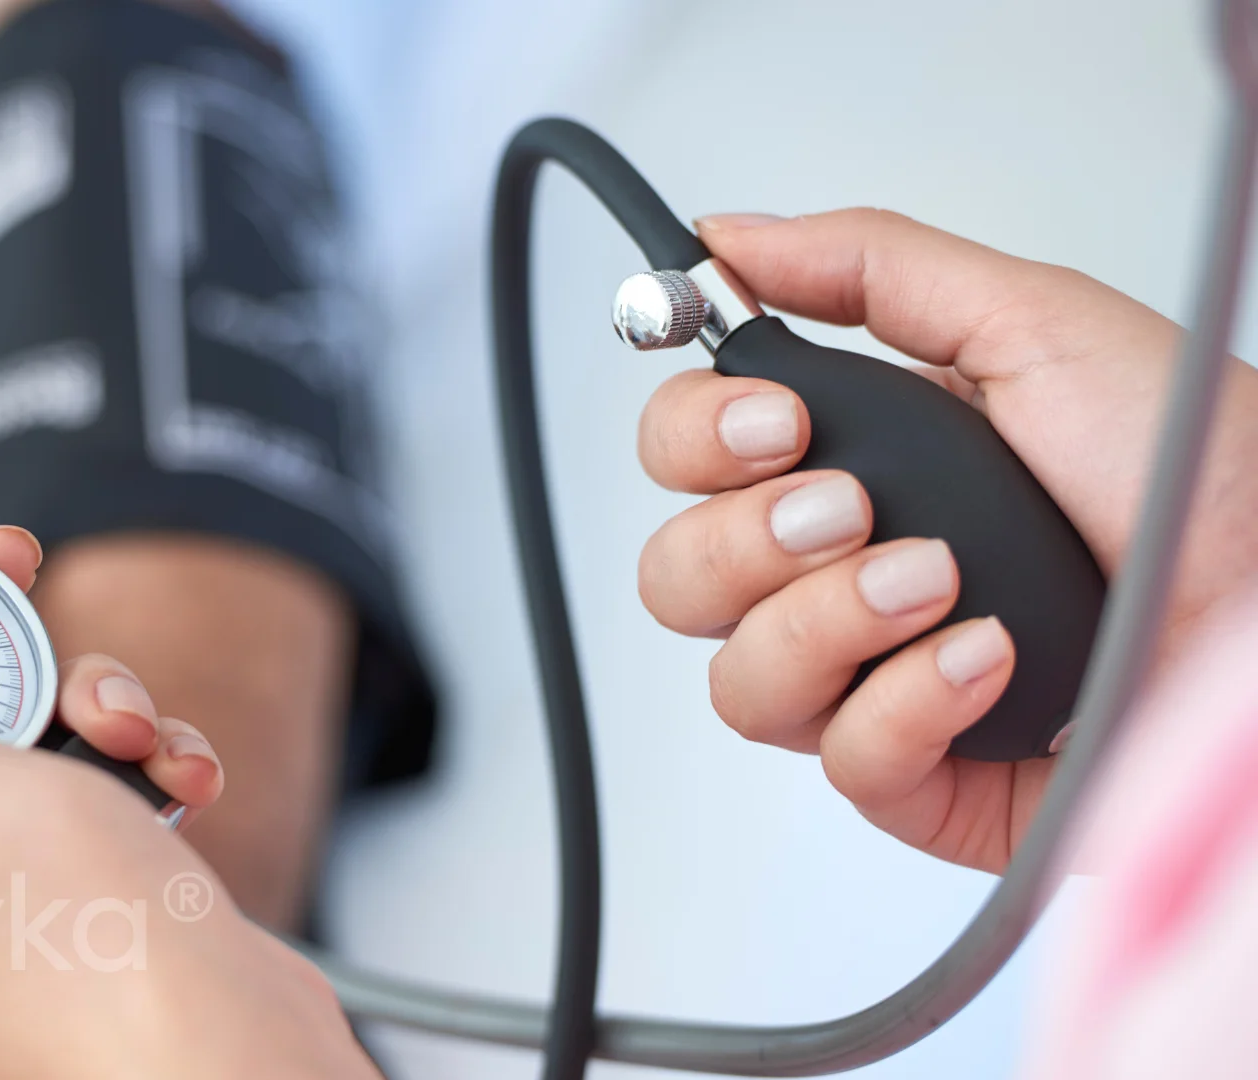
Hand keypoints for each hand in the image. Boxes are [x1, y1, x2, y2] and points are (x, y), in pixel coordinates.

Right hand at [637, 210, 1257, 871]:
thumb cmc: (1195, 465)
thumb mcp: (1031, 323)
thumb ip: (868, 268)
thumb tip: (723, 240)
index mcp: (853, 457)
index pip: (681, 457)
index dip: (696, 439)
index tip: (780, 421)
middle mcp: (841, 573)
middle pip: (676, 577)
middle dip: (746, 538)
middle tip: (853, 507)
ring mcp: (873, 678)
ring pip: (738, 682)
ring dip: (826, 621)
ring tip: (937, 583)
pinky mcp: (924, 776)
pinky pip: (842, 761)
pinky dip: (909, 705)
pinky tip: (990, 661)